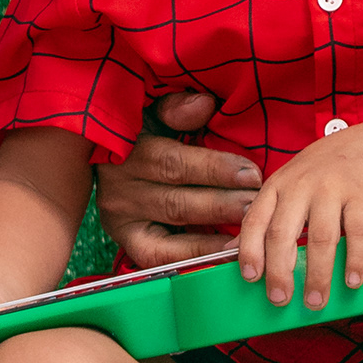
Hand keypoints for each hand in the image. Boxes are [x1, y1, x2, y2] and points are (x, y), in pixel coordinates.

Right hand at [93, 91, 261, 265]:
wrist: (105, 159)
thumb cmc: (142, 131)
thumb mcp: (153, 112)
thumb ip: (176, 108)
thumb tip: (204, 104)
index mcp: (126, 153)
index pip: (173, 164)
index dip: (214, 170)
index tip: (252, 174)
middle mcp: (120, 192)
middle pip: (176, 203)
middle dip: (222, 205)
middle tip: (257, 206)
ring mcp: (121, 222)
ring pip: (170, 234)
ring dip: (212, 238)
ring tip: (247, 235)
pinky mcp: (129, 244)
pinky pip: (162, 258)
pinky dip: (194, 257)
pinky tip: (224, 253)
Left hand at [235, 126, 362, 312]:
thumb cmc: (323, 173)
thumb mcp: (287, 187)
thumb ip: (263, 218)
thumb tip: (229, 253)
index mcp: (278, 186)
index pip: (255, 220)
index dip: (249, 250)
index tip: (250, 277)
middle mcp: (302, 185)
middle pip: (283, 232)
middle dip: (279, 271)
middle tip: (280, 299)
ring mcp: (333, 189)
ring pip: (321, 237)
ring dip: (317, 275)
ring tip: (314, 301)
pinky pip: (358, 232)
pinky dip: (355, 259)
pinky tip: (352, 280)